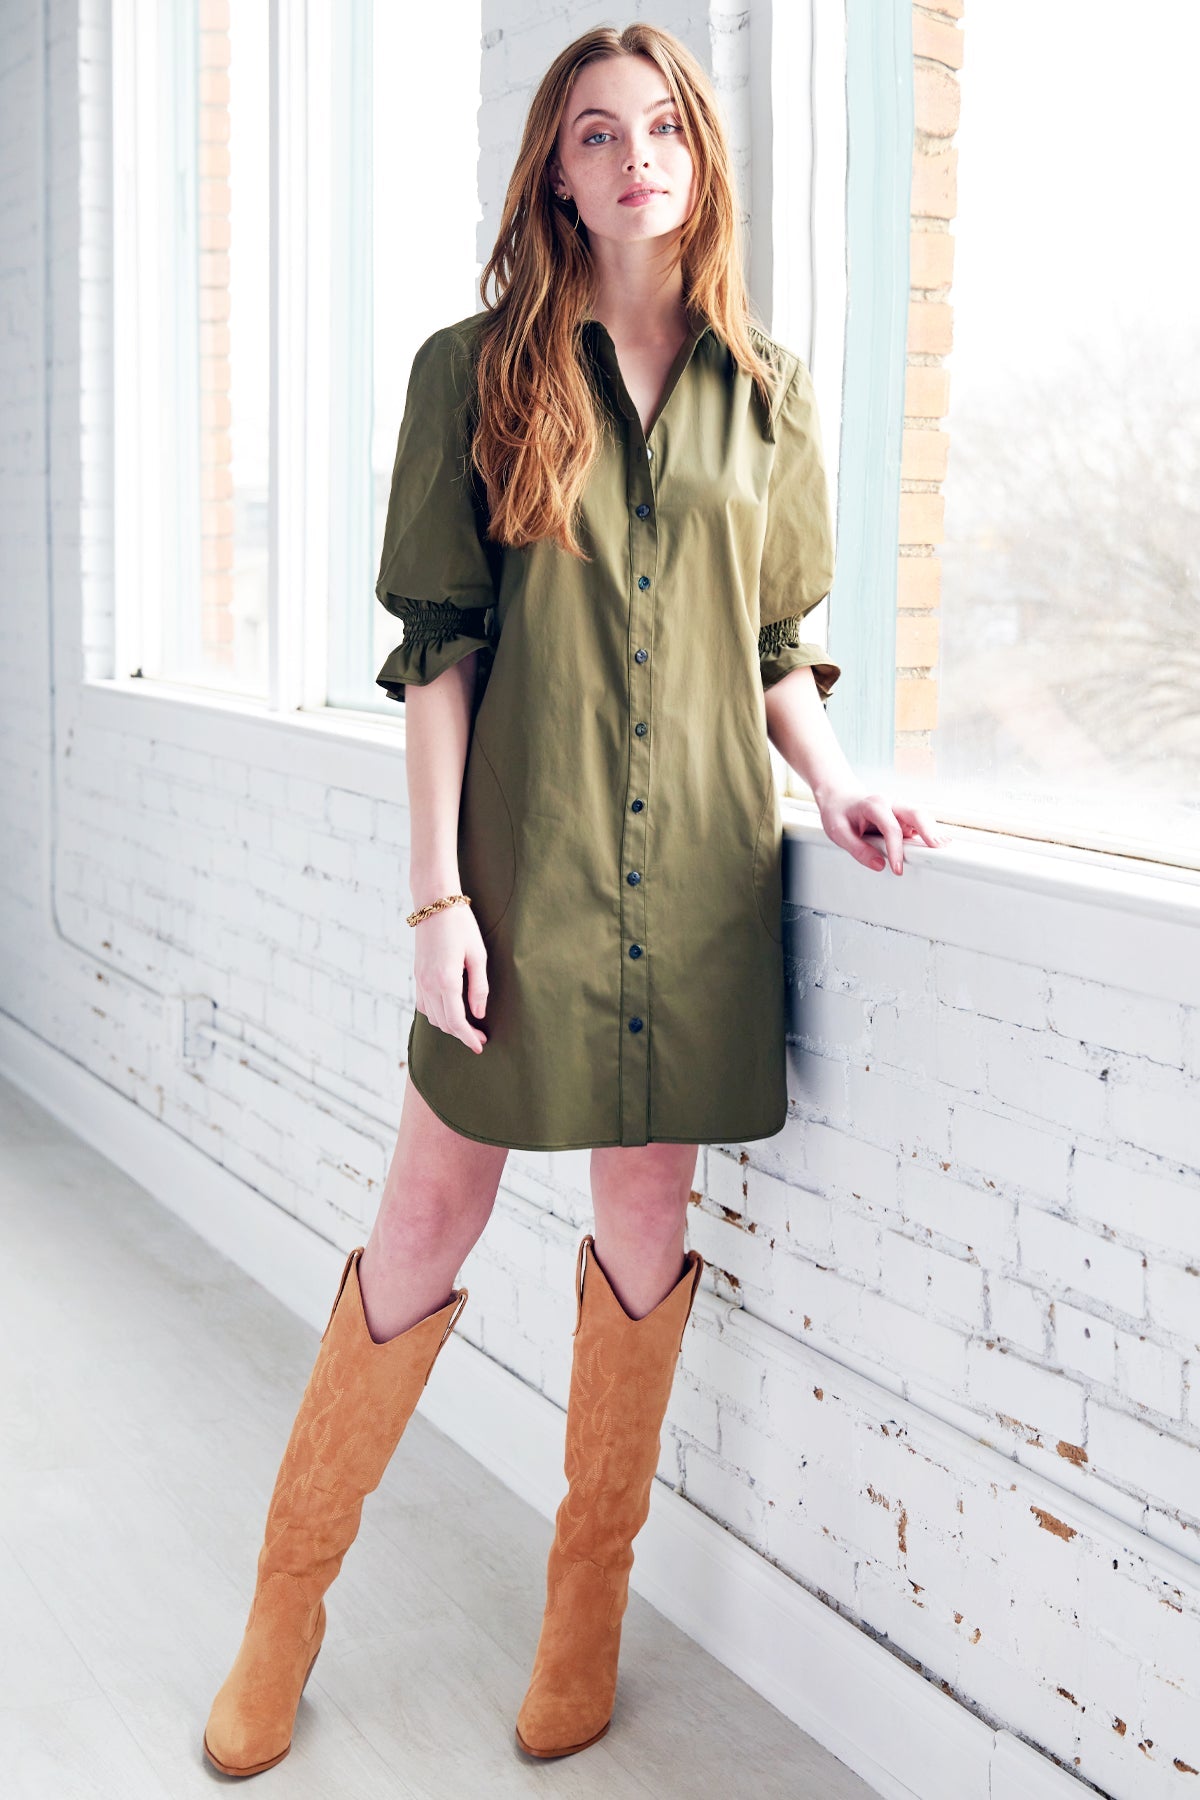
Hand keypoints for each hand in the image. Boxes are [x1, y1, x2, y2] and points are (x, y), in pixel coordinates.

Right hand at [413, 902, 489, 1051]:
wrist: (434, 904)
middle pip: (443, 1024)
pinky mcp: (416, 975)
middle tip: (479, 1038)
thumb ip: (479, 988)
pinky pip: (423, 1005)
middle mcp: (429, 984)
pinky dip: (435, 1014)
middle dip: (461, 1035)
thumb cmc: (461, 926)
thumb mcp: (478, 955)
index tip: (480, 1046)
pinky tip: (448, 1012)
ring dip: (448, 1026)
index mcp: (447, 980)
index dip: (469, 1038)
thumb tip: (479, 1014)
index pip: (457, 1022)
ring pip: (431, 1017)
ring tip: (467, 1027)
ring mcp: (420, 980)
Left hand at [814, 786, 951, 874]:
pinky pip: (919, 822)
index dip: (896, 850)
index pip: (891, 828)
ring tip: (943, 846)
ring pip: (921, 816)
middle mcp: (890, 803)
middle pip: (916, 813)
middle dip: (928, 830)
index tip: (897, 869)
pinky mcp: (903, 815)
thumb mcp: (839, 833)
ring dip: (932, 831)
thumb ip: (858, 849)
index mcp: (874, 805)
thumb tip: (879, 864)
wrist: (840, 799)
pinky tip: (934, 843)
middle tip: (939, 847)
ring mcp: (899, 808)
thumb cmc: (839, 814)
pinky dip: (927, 832)